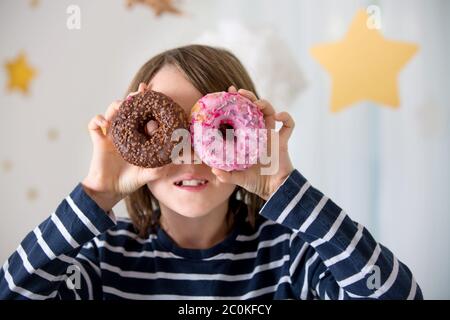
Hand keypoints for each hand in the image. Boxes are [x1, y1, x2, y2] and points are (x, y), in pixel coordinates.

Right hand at [82, 83, 165, 211]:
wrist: (110, 190)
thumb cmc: (129, 181)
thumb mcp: (148, 174)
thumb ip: (160, 169)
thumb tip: (175, 161)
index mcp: (138, 137)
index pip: (144, 116)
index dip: (149, 106)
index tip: (156, 96)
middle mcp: (125, 133)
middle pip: (128, 108)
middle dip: (134, 97)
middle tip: (140, 91)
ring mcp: (111, 135)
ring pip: (111, 111)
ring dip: (116, 105)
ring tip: (122, 105)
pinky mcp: (99, 140)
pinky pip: (94, 125)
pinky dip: (98, 120)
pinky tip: (106, 124)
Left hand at [211, 86, 294, 199]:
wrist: (273, 189)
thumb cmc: (255, 182)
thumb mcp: (238, 178)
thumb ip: (226, 175)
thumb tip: (213, 170)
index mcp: (246, 138)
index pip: (240, 116)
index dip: (235, 104)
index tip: (227, 94)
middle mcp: (258, 133)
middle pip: (255, 109)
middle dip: (248, 97)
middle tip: (239, 92)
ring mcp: (271, 135)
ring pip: (270, 112)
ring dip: (265, 104)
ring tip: (258, 103)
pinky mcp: (282, 141)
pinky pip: (289, 125)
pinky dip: (286, 117)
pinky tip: (279, 116)